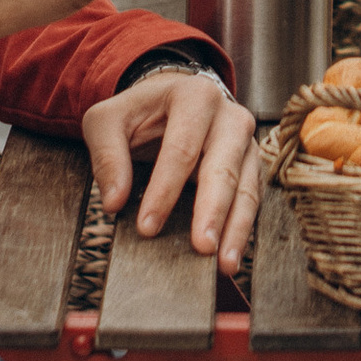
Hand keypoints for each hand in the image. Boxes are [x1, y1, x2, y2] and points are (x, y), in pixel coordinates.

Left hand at [82, 69, 262, 273]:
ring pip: (247, 187)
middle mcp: (229, 116)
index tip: (147, 227)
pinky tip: (232, 254)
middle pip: (223, 169)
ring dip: (237, 228)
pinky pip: (253, 199)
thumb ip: (107, 156)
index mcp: (194, 97)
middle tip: (202, 247)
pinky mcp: (252, 166)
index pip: (181, 149)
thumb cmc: (138, 112)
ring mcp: (246, 142)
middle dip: (213, 211)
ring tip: (225, 263)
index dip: (165, 190)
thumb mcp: (108, 120)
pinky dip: (243, 228)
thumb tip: (114, 201)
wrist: (170, 99)